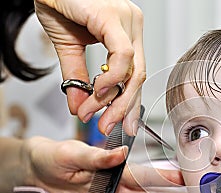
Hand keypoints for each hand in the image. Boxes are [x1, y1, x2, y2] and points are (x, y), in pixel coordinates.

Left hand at [23, 137, 184, 192]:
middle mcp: (120, 184)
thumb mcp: (75, 153)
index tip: (185, 178)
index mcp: (116, 168)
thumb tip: (121, 154)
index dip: (167, 177)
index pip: (146, 174)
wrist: (42, 171)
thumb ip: (99, 155)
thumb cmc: (57, 156)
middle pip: (152, 192)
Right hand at [34, 0, 145, 135]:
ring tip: (95, 114)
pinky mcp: (113, 17)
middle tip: (108, 127)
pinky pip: (123, 55)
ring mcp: (126, 20)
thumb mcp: (69, 48)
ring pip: (133, 70)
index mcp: (126, 33)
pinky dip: (112, 77)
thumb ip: (77, 78)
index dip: (128, 103)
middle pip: (137, 77)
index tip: (119, 124)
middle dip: (123, 108)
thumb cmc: (58, 3)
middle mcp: (132, 26)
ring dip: (114, 99)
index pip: (134, 76)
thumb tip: (78, 107)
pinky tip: (99, 91)